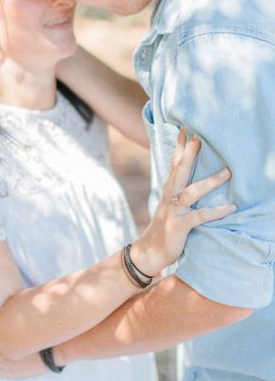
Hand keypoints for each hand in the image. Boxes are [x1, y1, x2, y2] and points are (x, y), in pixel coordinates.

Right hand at [131, 129, 234, 276]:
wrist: (149, 251)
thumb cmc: (164, 227)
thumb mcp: (169, 205)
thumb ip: (178, 191)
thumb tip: (191, 178)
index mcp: (168, 190)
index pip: (174, 163)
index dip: (179, 146)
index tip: (185, 128)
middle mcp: (170, 196)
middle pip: (180, 171)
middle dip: (189, 154)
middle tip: (198, 137)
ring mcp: (174, 211)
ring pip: (192, 192)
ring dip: (210, 181)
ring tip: (227, 172)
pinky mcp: (180, 226)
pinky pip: (200, 216)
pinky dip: (216, 212)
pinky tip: (230, 207)